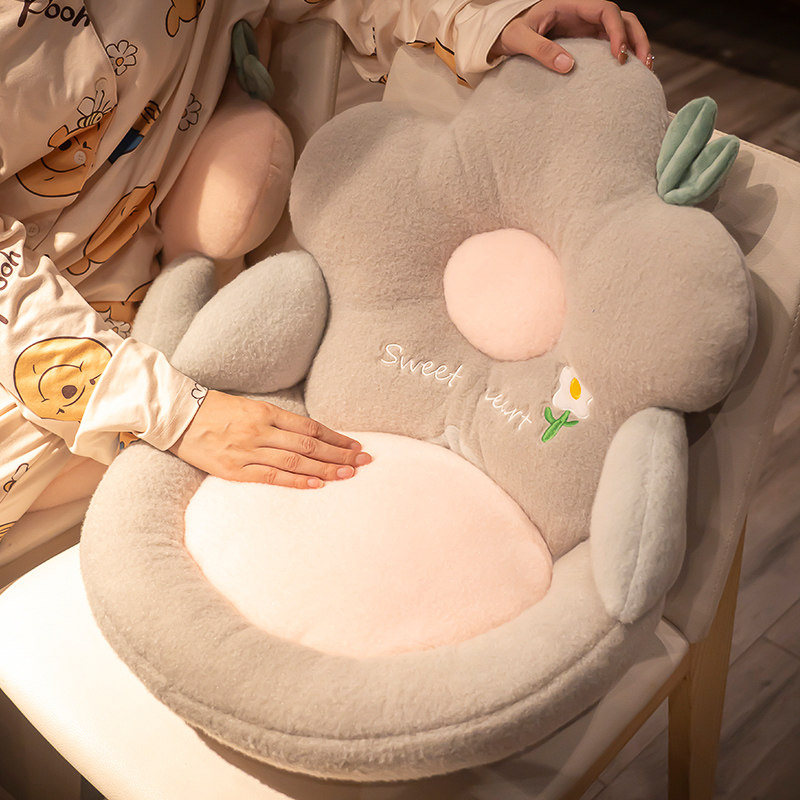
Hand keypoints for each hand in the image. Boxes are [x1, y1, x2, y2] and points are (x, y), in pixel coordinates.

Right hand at [169, 390, 370, 487]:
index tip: (356, 445)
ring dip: (325, 469)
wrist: (176, 417)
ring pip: (296, 461)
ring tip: (349, 474)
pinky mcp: (234, 469)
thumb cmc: (213, 410)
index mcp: (266, 411)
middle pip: (309, 444)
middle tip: (364, 462)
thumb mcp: (248, 406)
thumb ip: (275, 420)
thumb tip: (307, 434)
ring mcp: (247, 450)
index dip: (336, 437)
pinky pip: (271, 476)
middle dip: (340, 454)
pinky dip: (297, 481)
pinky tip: (318, 484)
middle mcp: (261, 430)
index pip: (310, 427)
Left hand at [490, 0, 651, 74]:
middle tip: (643, 64)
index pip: (606, 10)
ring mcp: (586, 27)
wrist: (504, 34)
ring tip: (644, 70)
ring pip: (622, 30)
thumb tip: (568, 66)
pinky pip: (611, 44)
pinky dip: (624, 55)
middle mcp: (584, 14)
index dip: (617, 30)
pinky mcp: (585, 41)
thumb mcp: (519, 39)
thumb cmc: (510, 32)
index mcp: (571, 5)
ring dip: (636, 46)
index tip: (617, 55)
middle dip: (637, 38)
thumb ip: (540, 50)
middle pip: (622, 18)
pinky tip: (629, 73)